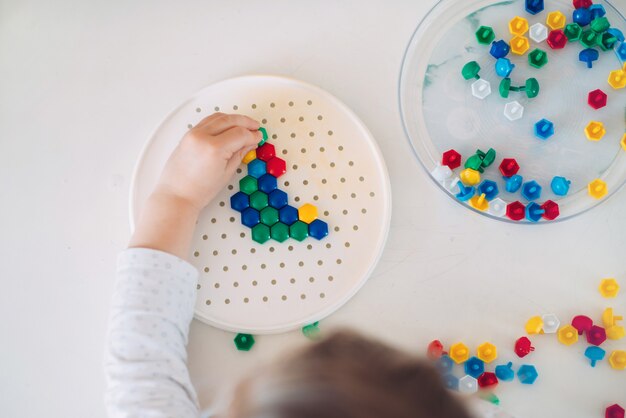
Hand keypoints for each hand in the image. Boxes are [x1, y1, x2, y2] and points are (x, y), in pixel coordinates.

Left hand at [129, 113, 261, 258]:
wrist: (177, 195)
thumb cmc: (198, 191)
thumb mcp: (226, 173)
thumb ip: (240, 154)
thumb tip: (249, 143)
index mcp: (214, 148)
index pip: (240, 133)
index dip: (252, 135)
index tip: (258, 137)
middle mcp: (202, 137)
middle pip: (230, 120)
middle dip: (246, 122)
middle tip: (255, 127)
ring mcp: (193, 134)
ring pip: (219, 117)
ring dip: (234, 119)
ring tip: (244, 124)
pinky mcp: (188, 134)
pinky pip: (208, 121)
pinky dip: (220, 120)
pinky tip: (228, 125)